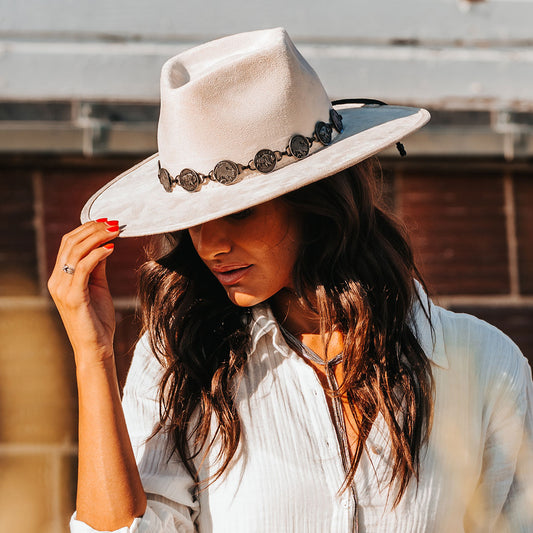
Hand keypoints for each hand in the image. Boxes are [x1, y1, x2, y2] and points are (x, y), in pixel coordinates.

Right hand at [48, 219, 119, 366]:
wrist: (96, 347)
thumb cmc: (98, 319)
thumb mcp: (98, 286)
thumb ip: (98, 266)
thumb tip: (104, 244)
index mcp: (60, 277)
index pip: (69, 244)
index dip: (87, 229)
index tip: (107, 221)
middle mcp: (56, 281)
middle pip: (70, 243)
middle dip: (93, 229)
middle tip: (114, 223)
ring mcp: (62, 289)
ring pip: (75, 252)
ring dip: (97, 237)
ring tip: (115, 231)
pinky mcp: (73, 296)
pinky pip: (82, 267)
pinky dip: (97, 254)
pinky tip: (111, 248)